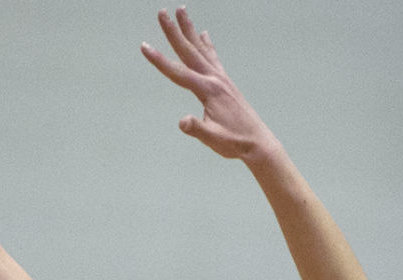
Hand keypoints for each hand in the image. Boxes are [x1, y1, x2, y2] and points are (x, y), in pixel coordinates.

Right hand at [141, 8, 276, 161]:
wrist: (258, 143)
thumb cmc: (235, 143)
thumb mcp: (214, 139)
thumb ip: (197, 129)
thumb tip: (182, 123)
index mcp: (208, 90)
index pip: (178, 73)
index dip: (159, 60)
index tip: (144, 46)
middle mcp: (215, 79)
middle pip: (189, 51)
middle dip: (174, 31)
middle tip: (162, 12)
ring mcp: (222, 79)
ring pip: (201, 49)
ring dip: (190, 29)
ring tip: (182, 10)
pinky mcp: (226, 82)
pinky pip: (213, 57)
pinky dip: (207, 44)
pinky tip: (204, 34)